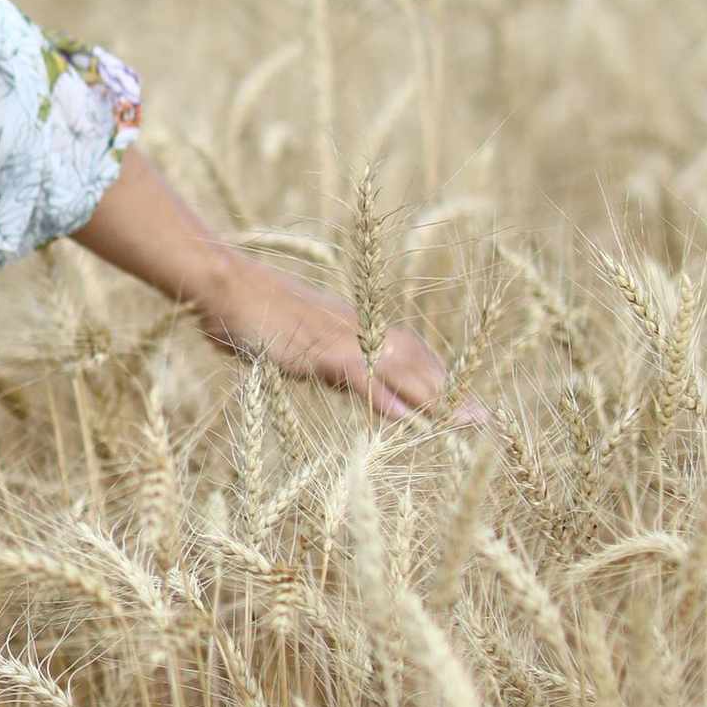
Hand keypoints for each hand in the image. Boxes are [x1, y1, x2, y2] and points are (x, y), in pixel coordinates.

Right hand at [200, 254, 466, 422]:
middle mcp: (356, 328)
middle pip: (415, 360)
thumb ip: (319, 363)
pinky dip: (382, 396)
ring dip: (433, 395)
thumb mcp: (292, 344)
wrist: (222, 284)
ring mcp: (338, 337)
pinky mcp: (315, 348)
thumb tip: (339, 380)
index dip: (437, 374)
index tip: (465, 397)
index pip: (407, 351)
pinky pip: (357, 374)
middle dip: (450, 390)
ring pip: (397, 368)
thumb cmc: (247, 313)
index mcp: (352, 326)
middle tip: (485, 419)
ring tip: (464, 421)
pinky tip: (405, 418)